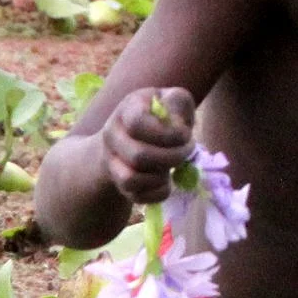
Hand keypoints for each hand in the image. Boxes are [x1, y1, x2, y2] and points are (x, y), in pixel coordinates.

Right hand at [100, 87, 194, 204]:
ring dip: (160, 177)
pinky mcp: (118, 182)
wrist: (130, 136)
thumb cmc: (161, 116)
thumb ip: (178, 101)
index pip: (137, 124)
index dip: (167, 134)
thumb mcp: (172, 100)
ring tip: (172, 168)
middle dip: (172, 157)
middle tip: (187, 151)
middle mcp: (112, 134)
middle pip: (138, 156)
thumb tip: (177, 124)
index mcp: (127, 109)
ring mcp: (110, 160)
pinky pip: (137, 196)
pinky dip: (158, 192)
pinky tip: (166, 181)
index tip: (185, 134)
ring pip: (130, 180)